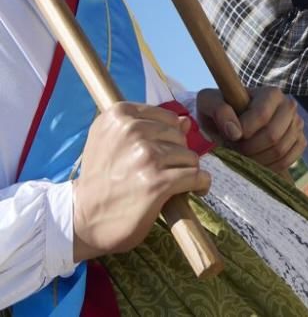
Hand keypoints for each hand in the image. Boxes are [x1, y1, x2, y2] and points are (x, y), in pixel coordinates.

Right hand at [73, 102, 209, 261]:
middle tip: (160, 172)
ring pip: (190, 157)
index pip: (168, 118)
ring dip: (186, 172)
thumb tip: (185, 121)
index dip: (168, 137)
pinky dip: (200, 184)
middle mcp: (131, 131)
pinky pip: (196, 176)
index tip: (157, 153)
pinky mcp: (157, 182)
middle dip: (177, 155)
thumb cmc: (101, 180)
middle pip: (180, 137)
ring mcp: (145, 156)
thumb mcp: (114, 144)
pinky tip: (194, 190)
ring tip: (169, 184)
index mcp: (118, 115)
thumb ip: (148, 128)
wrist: (80, 219)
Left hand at [197, 86, 305, 172]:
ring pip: (280, 150)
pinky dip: (270, 166)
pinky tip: (256, 162)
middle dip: (249, 148)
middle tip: (235, 149)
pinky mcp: (299, 141)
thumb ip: (218, 109)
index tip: (231, 136)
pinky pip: (289, 160)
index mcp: (271, 93)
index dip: (245, 131)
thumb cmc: (220, 110)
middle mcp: (289, 106)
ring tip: (243, 155)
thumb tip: (235, 131)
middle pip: (273, 135)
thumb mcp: (209, 103)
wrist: (232, 122)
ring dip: (257, 159)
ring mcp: (297, 124)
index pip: (262, 115)